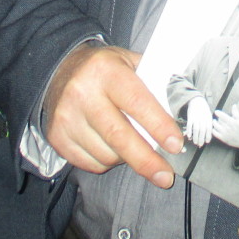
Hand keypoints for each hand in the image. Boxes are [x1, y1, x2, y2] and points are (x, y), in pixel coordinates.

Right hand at [43, 43, 182, 188]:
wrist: (60, 70)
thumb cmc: (105, 70)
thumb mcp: (130, 62)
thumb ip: (153, 83)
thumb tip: (181, 113)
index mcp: (106, 70)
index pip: (136, 101)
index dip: (158, 125)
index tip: (176, 145)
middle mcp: (82, 93)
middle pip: (119, 135)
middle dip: (146, 160)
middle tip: (166, 176)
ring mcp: (66, 117)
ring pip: (106, 154)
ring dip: (126, 159)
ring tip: (133, 146)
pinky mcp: (57, 137)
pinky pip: (90, 163)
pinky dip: (107, 162)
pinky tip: (110, 147)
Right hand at [184, 97, 214, 144]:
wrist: (197, 101)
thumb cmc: (204, 111)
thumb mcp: (209, 116)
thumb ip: (209, 124)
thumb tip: (209, 135)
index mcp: (208, 118)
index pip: (209, 129)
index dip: (208, 136)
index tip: (207, 142)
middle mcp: (202, 118)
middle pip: (202, 130)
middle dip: (201, 139)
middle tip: (200, 145)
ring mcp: (196, 117)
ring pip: (196, 129)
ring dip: (195, 137)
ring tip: (195, 142)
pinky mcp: (190, 116)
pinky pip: (189, 125)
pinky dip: (189, 131)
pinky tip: (189, 136)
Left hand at [211, 108, 238, 148]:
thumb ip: (235, 112)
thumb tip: (234, 105)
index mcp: (231, 122)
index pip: (222, 116)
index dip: (218, 113)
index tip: (216, 112)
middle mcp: (227, 127)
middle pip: (218, 120)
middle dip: (218, 119)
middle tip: (218, 118)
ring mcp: (224, 133)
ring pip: (215, 126)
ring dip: (215, 123)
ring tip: (215, 122)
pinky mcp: (222, 138)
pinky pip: (215, 133)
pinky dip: (213, 130)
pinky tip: (215, 128)